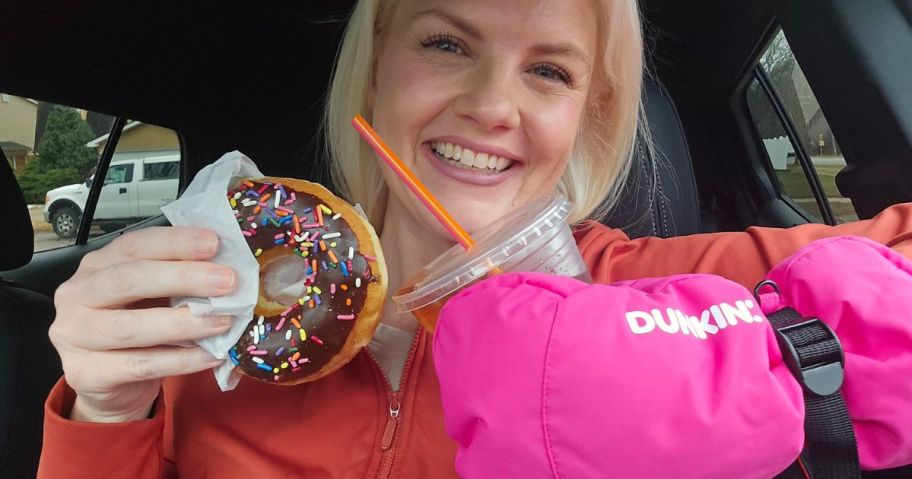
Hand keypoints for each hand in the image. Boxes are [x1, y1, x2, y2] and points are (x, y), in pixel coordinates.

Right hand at [48, 227, 235, 422]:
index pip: (133, 245)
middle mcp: (77, 296)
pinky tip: (213, 355)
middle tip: (227, 281)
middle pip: (128, 280)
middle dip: (183, 278)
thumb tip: (226, 267)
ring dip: (184, 323)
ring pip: (131, 327)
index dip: (175, 243)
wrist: (108, 385)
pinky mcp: (86, 374)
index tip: (215, 244)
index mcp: (95, 267)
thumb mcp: (152, 297)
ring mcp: (75, 337)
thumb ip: (177, 279)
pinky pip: (141, 366)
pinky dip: (182, 361)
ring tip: (223, 321)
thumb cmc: (136, 330)